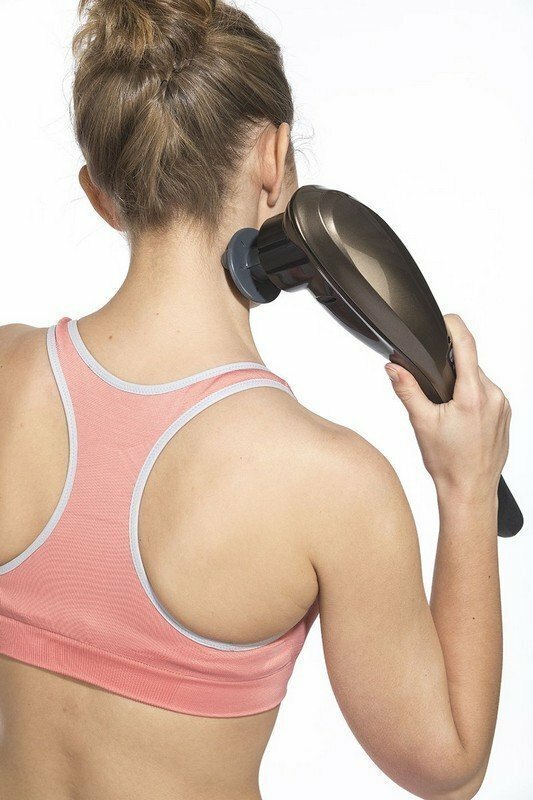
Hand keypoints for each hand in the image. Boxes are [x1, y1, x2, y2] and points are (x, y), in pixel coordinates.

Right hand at [384, 314, 511, 497]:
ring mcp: (503, 406)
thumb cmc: (449, 463)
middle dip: (450, 373)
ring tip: (449, 416)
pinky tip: (461, 423)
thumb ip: (407, 389)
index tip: (445, 319)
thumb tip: (393, 368)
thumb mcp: (421, 423)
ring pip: (478, 381)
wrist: (470, 490)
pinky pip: (488, 395)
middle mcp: (494, 396)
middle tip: (436, 398)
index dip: (454, 326)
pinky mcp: (506, 415)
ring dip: (462, 388)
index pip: (467, 344)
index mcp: (473, 394)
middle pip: (469, 365)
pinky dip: (472, 400)